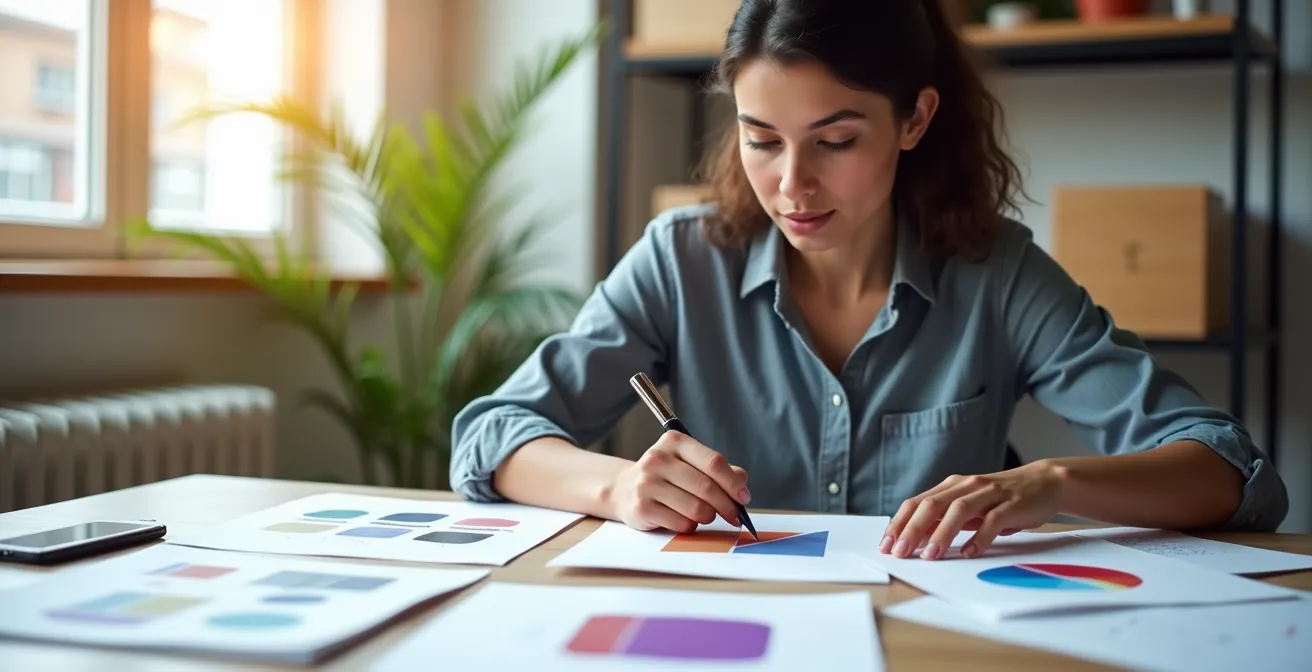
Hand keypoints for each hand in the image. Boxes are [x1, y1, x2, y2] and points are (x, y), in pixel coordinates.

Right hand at [607, 431, 750, 532]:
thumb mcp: (690, 464)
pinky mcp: (642, 507)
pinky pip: (681, 523)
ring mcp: (647, 483)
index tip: (744, 498)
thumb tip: (742, 482)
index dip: (733, 483)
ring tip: (704, 515)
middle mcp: (658, 459)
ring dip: (708, 517)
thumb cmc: (666, 477)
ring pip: (696, 508)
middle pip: (707, 488)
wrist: (624, 489)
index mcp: (674, 441)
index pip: (714, 462)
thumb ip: (717, 470)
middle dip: (727, 506)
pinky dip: (690, 526)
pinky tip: (683, 519)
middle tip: (733, 515)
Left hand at [879, 461, 1066, 559]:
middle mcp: (966, 486)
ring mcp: (989, 493)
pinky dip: (979, 537)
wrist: (1044, 483)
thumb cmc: (1000, 499)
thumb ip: (944, 519)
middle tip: (901, 552)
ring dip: (942, 534)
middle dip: (912, 529)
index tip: (886, 544)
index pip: (917, 503)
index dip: (899, 523)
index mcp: (951, 486)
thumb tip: (915, 538)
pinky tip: (970, 552)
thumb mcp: (969, 507)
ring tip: (931, 555)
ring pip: (959, 511)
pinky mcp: (1011, 504)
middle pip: (932, 505)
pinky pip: (993, 520)